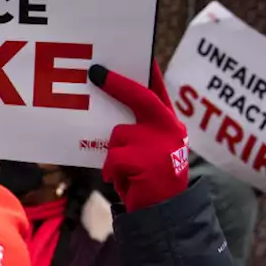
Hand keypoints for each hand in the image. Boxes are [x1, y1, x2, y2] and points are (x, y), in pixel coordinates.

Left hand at [90, 62, 188, 210]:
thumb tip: (110, 114)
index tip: (140, 53)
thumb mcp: (150, 151)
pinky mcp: (145, 160)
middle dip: (117, 84)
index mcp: (170, 125)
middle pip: (140, 98)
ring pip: (118, 135)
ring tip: (128, 172)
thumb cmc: (149, 180)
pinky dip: (112, 172)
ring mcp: (159, 143)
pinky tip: (125, 181)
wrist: (164, 213)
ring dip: (114, 155)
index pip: (159, 92)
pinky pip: (113, 158)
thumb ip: (139, 131)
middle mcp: (169, 129)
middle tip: (95, 72)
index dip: (149, 72)